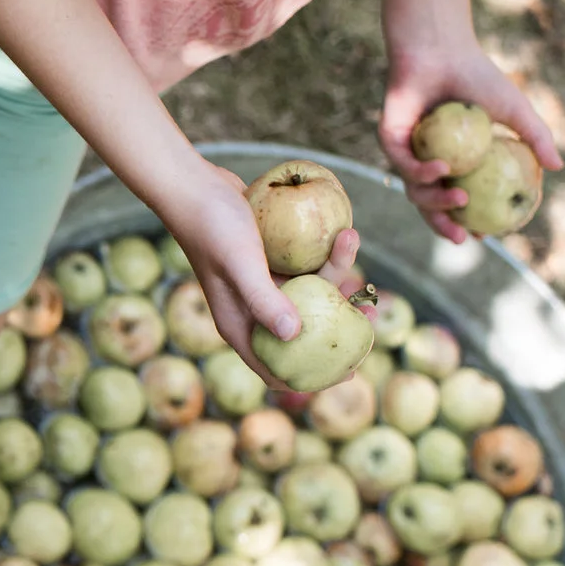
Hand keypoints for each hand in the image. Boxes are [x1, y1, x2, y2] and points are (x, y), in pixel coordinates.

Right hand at [156, 161, 359, 387]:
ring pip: (310, 296)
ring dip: (336, 273)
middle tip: (371, 313)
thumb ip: (264, 301)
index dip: (311, 378)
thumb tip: (295, 336)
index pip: (275, 369)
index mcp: (239, 325)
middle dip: (337, 326)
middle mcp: (252, 312)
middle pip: (301, 335)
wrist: (193, 186)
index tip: (349, 371)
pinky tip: (342, 233)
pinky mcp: (270, 264)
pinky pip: (306, 270)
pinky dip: (325, 257)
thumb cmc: (211, 226)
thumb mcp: (241, 264)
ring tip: (351, 239)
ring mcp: (263, 287)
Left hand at [378, 45, 561, 244]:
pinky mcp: (388, 139)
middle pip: (430, 204)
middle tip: (463, 236)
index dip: (468, 221)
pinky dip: (422, 171)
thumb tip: (558, 167)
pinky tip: (443, 169)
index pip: (457, 198)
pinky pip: (403, 165)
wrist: (442, 50)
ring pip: (415, 190)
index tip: (484, 237)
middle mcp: (427, 159)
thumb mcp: (515, 111)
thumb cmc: (478, 77)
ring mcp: (406, 151)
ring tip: (460, 199)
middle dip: (444, 225)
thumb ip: (535, 138)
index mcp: (454, 159)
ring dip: (437, 201)